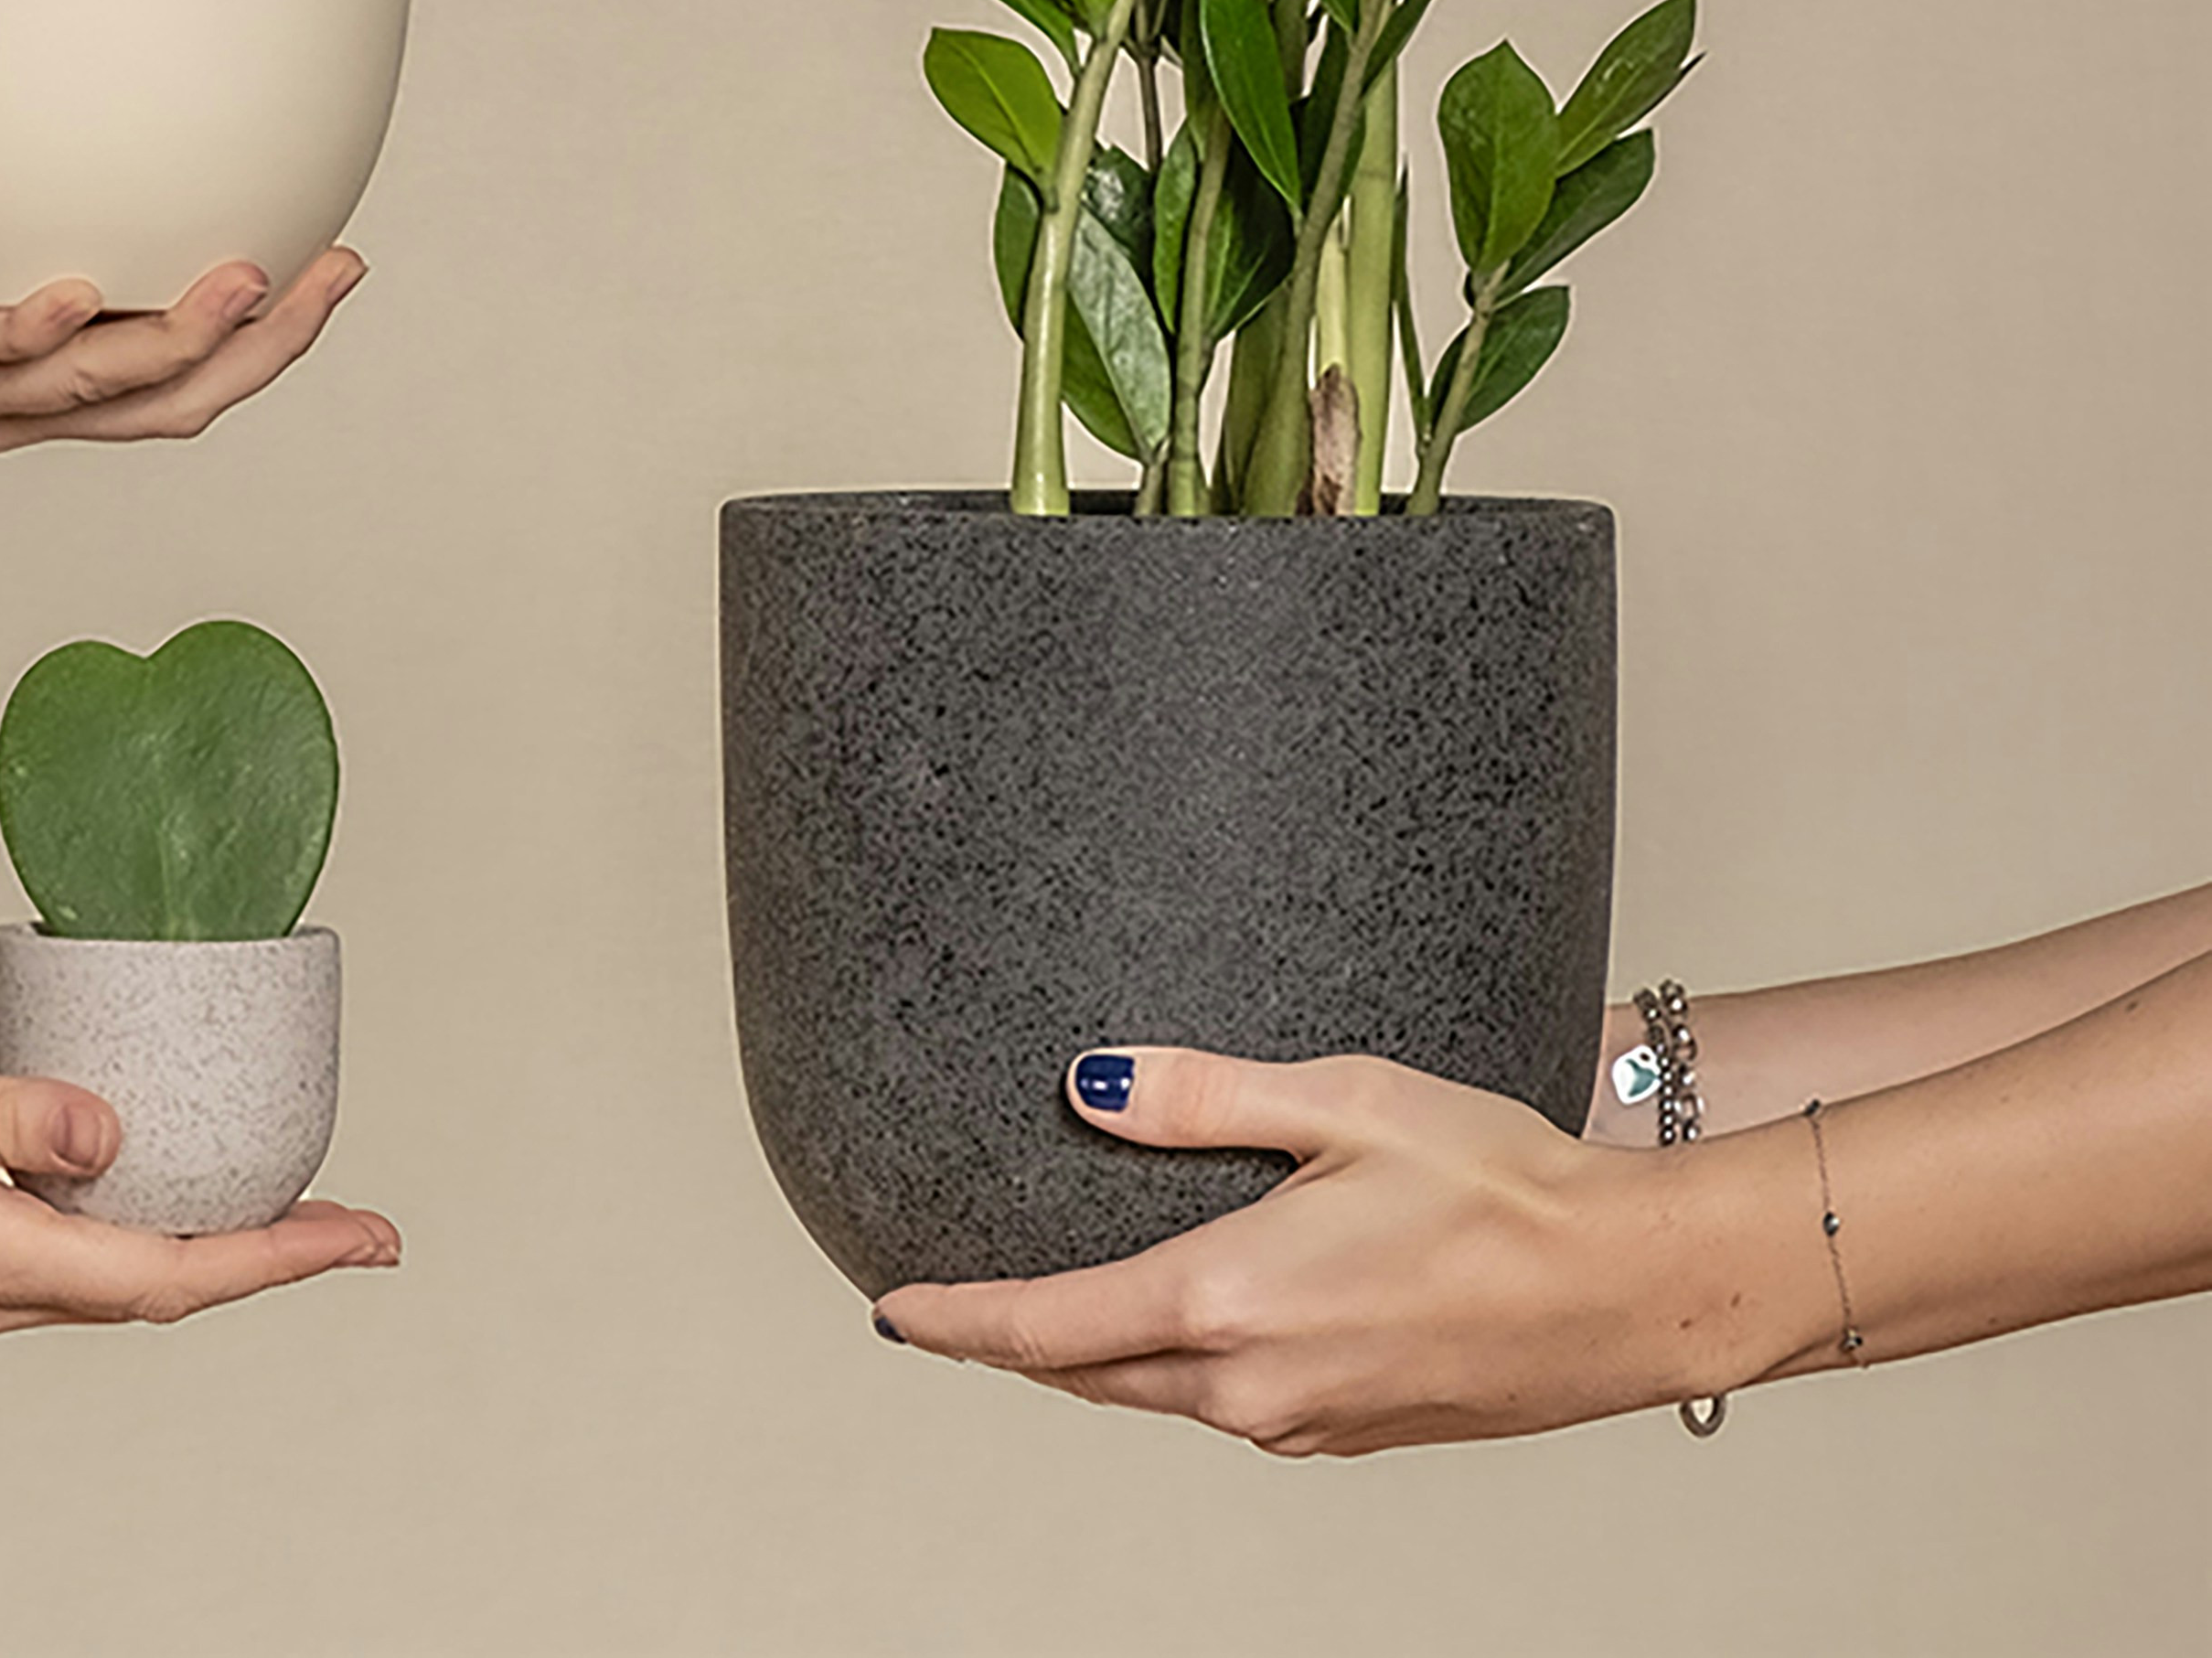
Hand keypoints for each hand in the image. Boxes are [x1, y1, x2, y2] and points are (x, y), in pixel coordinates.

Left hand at [0, 247, 366, 514]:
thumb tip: (19, 90)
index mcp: (22, 392)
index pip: (171, 383)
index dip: (265, 343)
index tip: (338, 268)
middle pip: (162, 398)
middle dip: (263, 345)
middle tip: (337, 273)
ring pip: (83, 386)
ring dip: (173, 338)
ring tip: (249, 277)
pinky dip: (18, 330)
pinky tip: (70, 293)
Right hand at [0, 1031, 399, 1340]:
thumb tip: (113, 1133)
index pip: (162, 1271)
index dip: (276, 1256)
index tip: (365, 1236)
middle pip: (155, 1285)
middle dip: (267, 1256)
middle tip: (361, 1225)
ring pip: (109, 1277)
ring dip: (204, 1243)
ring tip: (283, 1201)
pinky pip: (60, 1259)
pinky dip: (131, 1228)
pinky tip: (144, 1180)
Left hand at [873, 1046, 1737, 1453]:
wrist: (1623, 1290)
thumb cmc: (1499, 1183)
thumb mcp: (1342, 1098)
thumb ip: (1201, 1094)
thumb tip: (1087, 1083)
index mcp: (1228, 1302)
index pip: (1048, 1328)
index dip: (958, 1319)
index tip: (891, 1308)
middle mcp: (1251, 1387)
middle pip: (1089, 1377)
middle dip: (1013, 1344)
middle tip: (946, 1309)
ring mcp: (1304, 1423)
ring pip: (1159, 1399)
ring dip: (1096, 1360)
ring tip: (1048, 1309)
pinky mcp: (1352, 1432)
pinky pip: (1231, 1408)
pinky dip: (1178, 1371)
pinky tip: (1185, 1324)